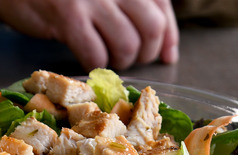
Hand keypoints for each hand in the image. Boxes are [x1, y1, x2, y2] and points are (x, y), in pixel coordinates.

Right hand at [0, 0, 178, 70]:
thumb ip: (131, 7)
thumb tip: (164, 45)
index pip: (162, 8)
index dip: (169, 36)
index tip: (167, 55)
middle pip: (152, 29)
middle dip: (147, 53)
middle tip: (132, 58)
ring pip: (127, 45)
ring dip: (121, 62)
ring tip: (107, 58)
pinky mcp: (68, 17)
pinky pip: (96, 54)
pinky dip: (95, 65)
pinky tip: (87, 59)